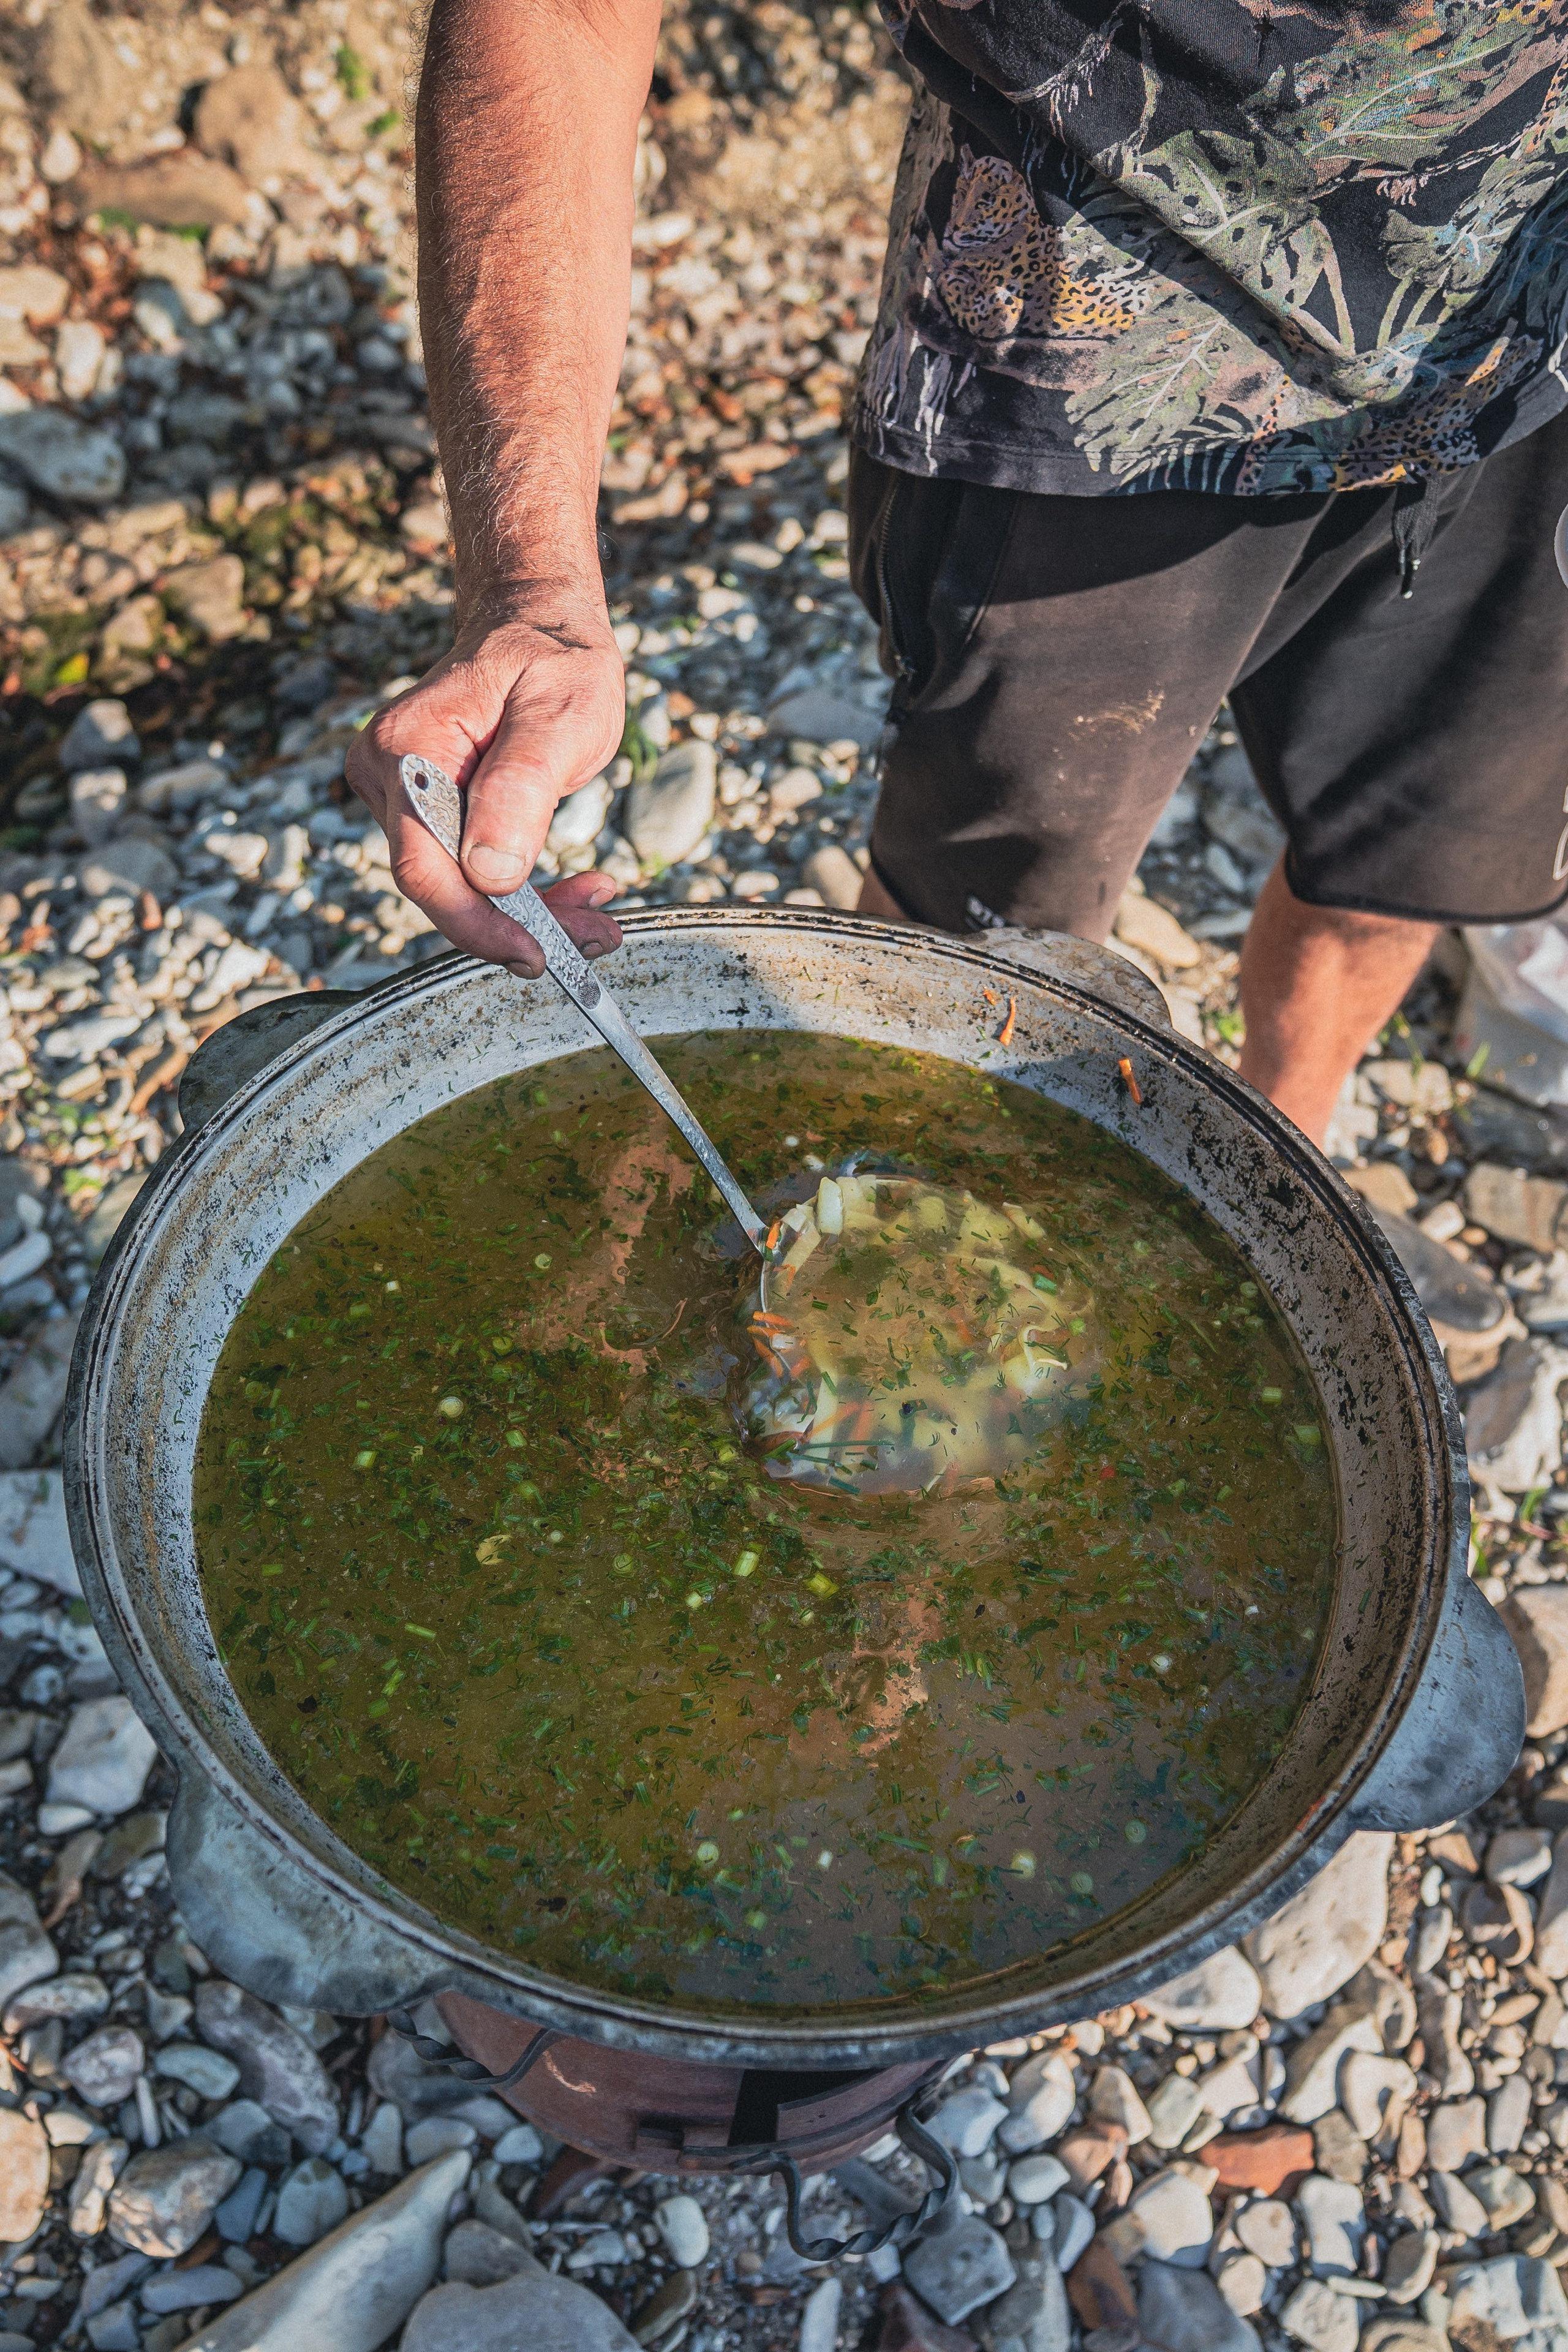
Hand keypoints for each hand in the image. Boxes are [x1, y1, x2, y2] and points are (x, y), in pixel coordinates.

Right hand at [345, 599, 626, 976]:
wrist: (538, 627)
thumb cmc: (552, 658)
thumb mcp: (558, 713)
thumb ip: (520, 789)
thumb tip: (489, 872)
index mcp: (409, 748)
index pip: (423, 863)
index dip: (476, 923)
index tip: (536, 955)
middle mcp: (390, 775)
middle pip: (441, 885)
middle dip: (519, 924)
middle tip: (598, 937)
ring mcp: (403, 795)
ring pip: (460, 887)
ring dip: (530, 914)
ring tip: (599, 917)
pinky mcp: (429, 812)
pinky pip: (470, 872)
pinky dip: (524, 894)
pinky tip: (577, 894)